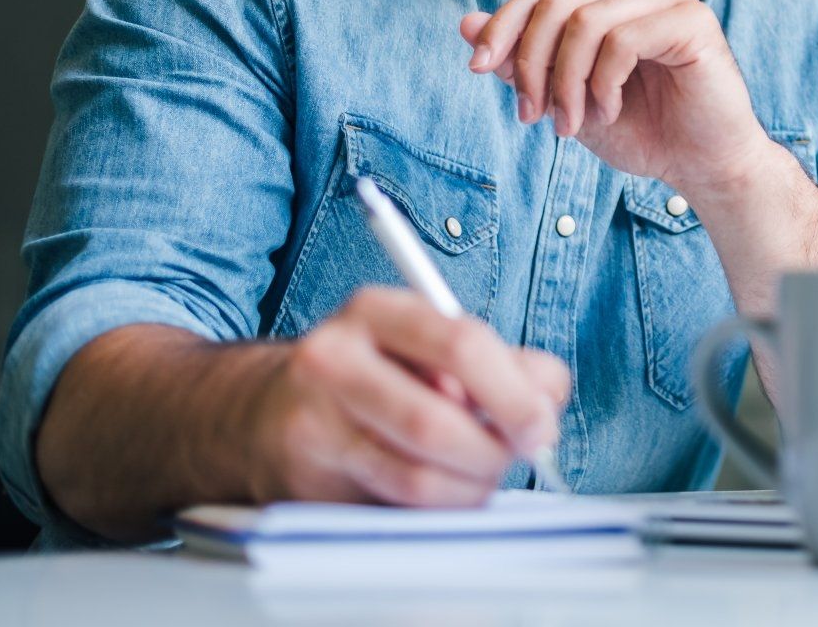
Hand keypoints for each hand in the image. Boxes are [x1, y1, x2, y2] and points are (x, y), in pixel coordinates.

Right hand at [244, 287, 569, 506]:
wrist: (270, 412)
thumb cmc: (379, 375)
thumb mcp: (436, 347)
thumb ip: (506, 364)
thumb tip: (548, 398)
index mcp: (378, 310)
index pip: (461, 345)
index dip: (514, 394)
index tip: (541, 425)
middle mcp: (334, 357)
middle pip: (438, 419)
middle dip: (494, 450)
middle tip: (517, 456)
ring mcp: (313, 420)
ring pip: (418, 475)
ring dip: (470, 486)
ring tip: (481, 475)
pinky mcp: (307, 476)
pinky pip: (394, 505)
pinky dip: (439, 507)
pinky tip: (447, 490)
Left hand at [460, 0, 769, 195]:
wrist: (703, 166)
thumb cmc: (644, 130)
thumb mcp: (568, 97)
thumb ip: (525, 60)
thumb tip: (466, 24)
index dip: (503, 26)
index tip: (479, 70)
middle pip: (558, 2)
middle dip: (532, 63)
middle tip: (533, 116)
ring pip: (585, 20)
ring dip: (567, 82)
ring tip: (572, 123)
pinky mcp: (692, 20)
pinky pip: (621, 40)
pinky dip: (602, 83)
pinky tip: (609, 110)